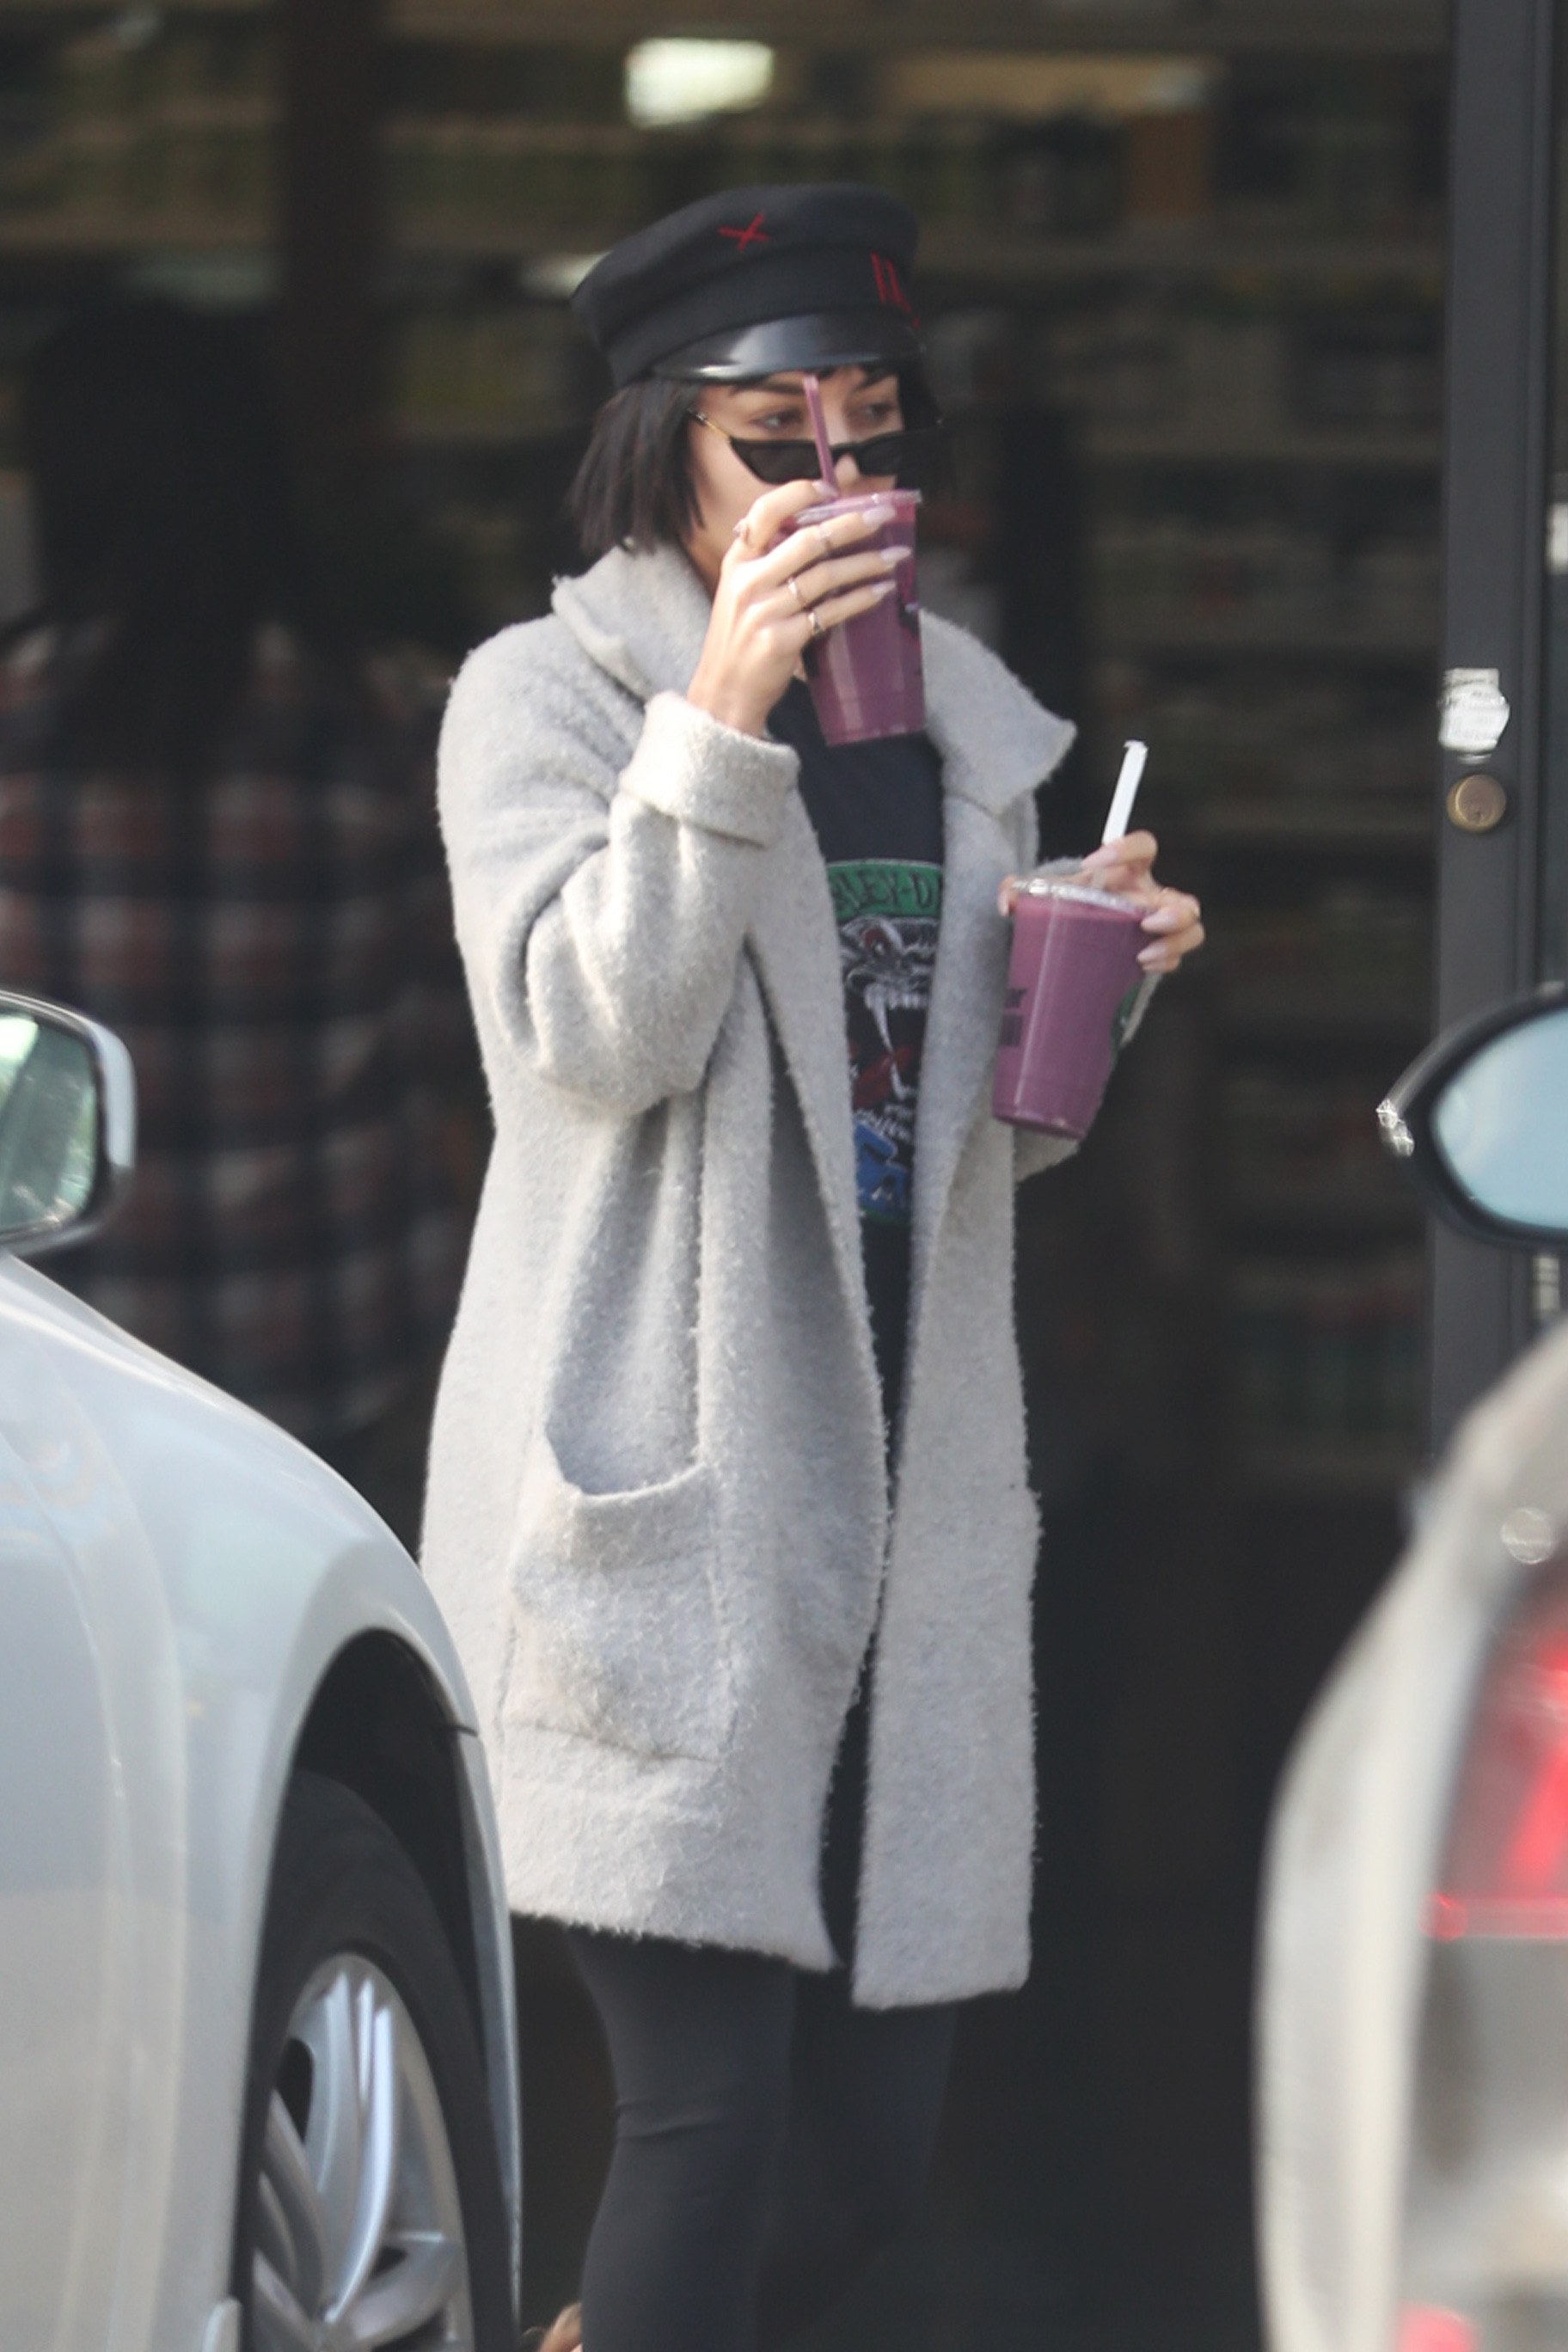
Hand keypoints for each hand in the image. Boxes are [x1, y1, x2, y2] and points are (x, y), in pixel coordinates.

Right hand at [685, 480, 909, 737]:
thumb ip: (769, 564)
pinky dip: (859, 600)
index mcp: (737, 562)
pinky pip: (830, 612)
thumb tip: (820, 537)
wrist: (724, 694)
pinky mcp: (783, 640)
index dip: (798, 494)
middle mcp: (749, 581)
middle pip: (807, 540)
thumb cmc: (739, 641)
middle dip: (850, 524)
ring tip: (895, 558)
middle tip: (882, 516)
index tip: (830, 488)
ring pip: (825, 576)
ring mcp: (765, 611)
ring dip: (866, 563)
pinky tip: (880, 592)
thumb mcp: (740, 593)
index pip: (763, 511)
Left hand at [998, 831, 1204, 974]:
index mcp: (1128, 873)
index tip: (1092, 863)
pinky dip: (1165, 962)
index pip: (1144, 847)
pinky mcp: (1156, 954)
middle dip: (1174, 911)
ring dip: (1176, 940)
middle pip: (1184, 899)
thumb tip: (1007, 904)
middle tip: (1146, 922)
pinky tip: (1141, 967)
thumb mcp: (1042, 896)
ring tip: (1144, 954)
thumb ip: (1019, 890)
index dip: (1126, 848)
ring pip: (1191, 929)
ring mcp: (1158, 927)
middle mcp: (1150, 898)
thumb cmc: (1065, 908)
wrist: (1072, 938)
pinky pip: (1175, 958)